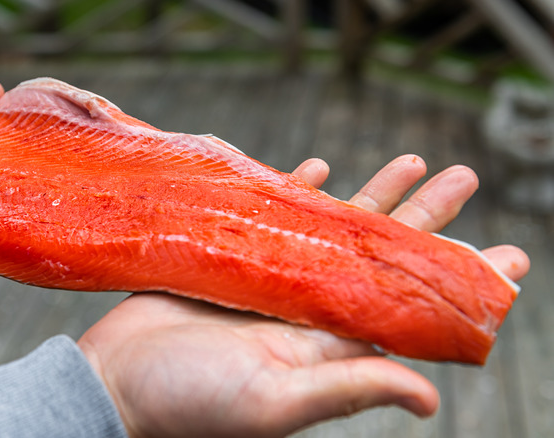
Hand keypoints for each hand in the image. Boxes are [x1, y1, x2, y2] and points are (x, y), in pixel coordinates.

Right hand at [78, 154, 529, 437]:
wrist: (115, 382)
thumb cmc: (188, 403)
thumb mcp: (275, 403)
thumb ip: (348, 387)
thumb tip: (429, 399)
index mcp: (326, 345)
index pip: (408, 306)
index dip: (455, 279)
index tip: (505, 256)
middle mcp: (307, 309)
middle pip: (380, 256)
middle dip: (425, 217)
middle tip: (464, 177)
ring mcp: (271, 280)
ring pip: (333, 229)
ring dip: (371, 195)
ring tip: (412, 161)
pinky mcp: (232, 259)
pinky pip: (273, 217)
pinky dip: (296, 191)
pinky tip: (318, 168)